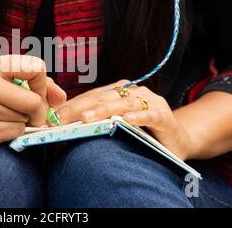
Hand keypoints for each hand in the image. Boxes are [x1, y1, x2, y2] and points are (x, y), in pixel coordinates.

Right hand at [0, 55, 66, 150]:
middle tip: (30, 113)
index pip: (35, 67)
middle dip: (38, 111)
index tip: (37, 92)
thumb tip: (61, 98)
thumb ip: (32, 82)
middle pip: (32, 101)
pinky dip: (12, 132)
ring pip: (23, 120)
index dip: (43, 84)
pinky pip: (12, 134)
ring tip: (2, 116)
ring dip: (22, 122)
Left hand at [56, 80, 193, 159]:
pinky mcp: (164, 116)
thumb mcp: (117, 126)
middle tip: (61, 118)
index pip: (92, 96)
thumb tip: (66, 130)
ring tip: (86, 118)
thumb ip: (97, 123)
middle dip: (80, 107)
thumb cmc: (143, 133)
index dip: (72, 105)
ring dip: (103, 110)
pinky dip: (137, 117)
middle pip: (103, 97)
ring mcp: (150, 102)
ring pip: (123, 103)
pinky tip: (124, 121)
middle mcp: (134, 92)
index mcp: (120, 92)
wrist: (177, 140)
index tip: (54, 116)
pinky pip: (149, 115)